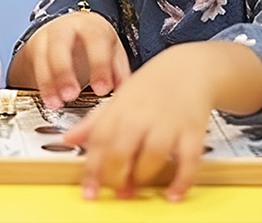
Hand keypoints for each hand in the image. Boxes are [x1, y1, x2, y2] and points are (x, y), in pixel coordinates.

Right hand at [11, 12, 129, 109]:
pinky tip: (50, 100)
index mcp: (92, 26)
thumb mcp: (112, 52)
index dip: (98, 64)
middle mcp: (67, 27)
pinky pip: (36, 67)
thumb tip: (127, 92)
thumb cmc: (96, 45)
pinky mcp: (36, 49)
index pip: (95, 39)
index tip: (102, 89)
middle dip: (64, 70)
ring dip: (49, 82)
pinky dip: (43, 86)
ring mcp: (48, 37)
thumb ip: (119, 71)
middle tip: (71, 95)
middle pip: (60, 42)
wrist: (70, 31)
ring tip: (57, 103)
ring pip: (44, 55)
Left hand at [61, 41, 261, 201]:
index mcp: (120, 108)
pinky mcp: (193, 130)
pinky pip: (188, 160)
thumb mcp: (118, 99)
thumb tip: (68, 139)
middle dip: (116, 176)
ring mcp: (168, 123)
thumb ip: (94, 122)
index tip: (89, 190)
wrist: (189, 68)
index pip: (99, 140)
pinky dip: (181, 180)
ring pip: (152, 156)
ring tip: (138, 189)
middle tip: (115, 192)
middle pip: (122, 150)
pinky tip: (173, 194)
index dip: (92, 169)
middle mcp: (142, 115)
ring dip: (143, 178)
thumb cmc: (151, 86)